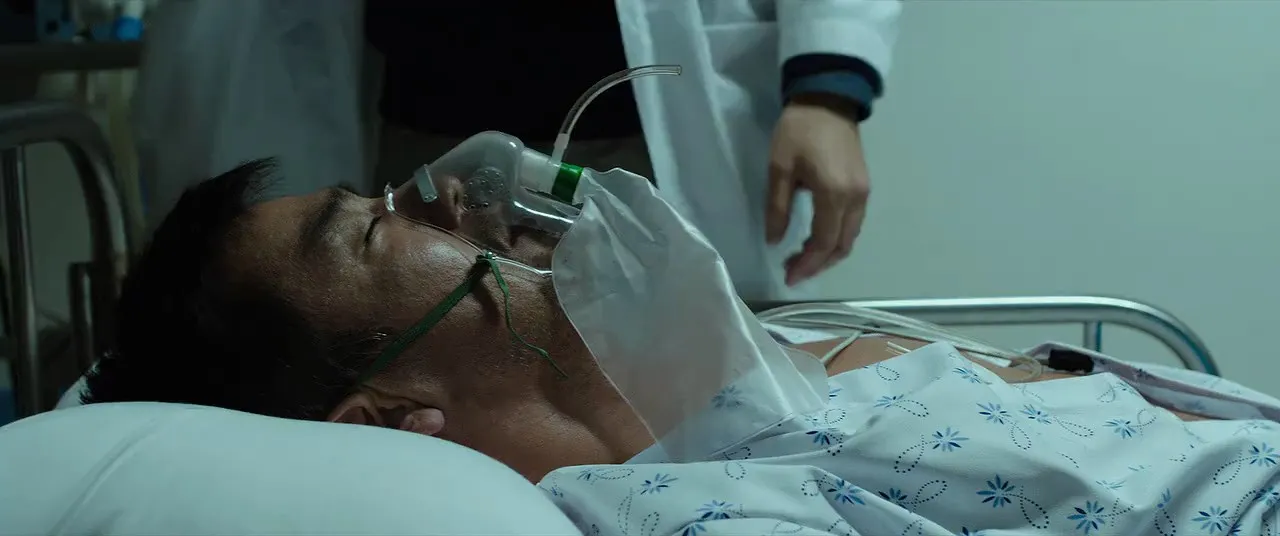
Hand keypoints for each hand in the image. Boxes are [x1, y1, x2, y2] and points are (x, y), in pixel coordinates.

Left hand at [766, 93, 870, 285]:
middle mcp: (855, 199)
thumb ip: (777, 207)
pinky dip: (836, 237)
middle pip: (841, 245)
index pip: (824, 243)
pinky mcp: (863, 185)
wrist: (828, 97)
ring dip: (828, 252)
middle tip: (793, 271)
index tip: (788, 276)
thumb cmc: (799, 130)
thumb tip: (774, 241)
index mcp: (834, 195)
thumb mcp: (779, 168)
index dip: (807, 264)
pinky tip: (817, 238)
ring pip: (850, 236)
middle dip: (819, 264)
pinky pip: (853, 223)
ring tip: (802, 258)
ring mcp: (863, 192)